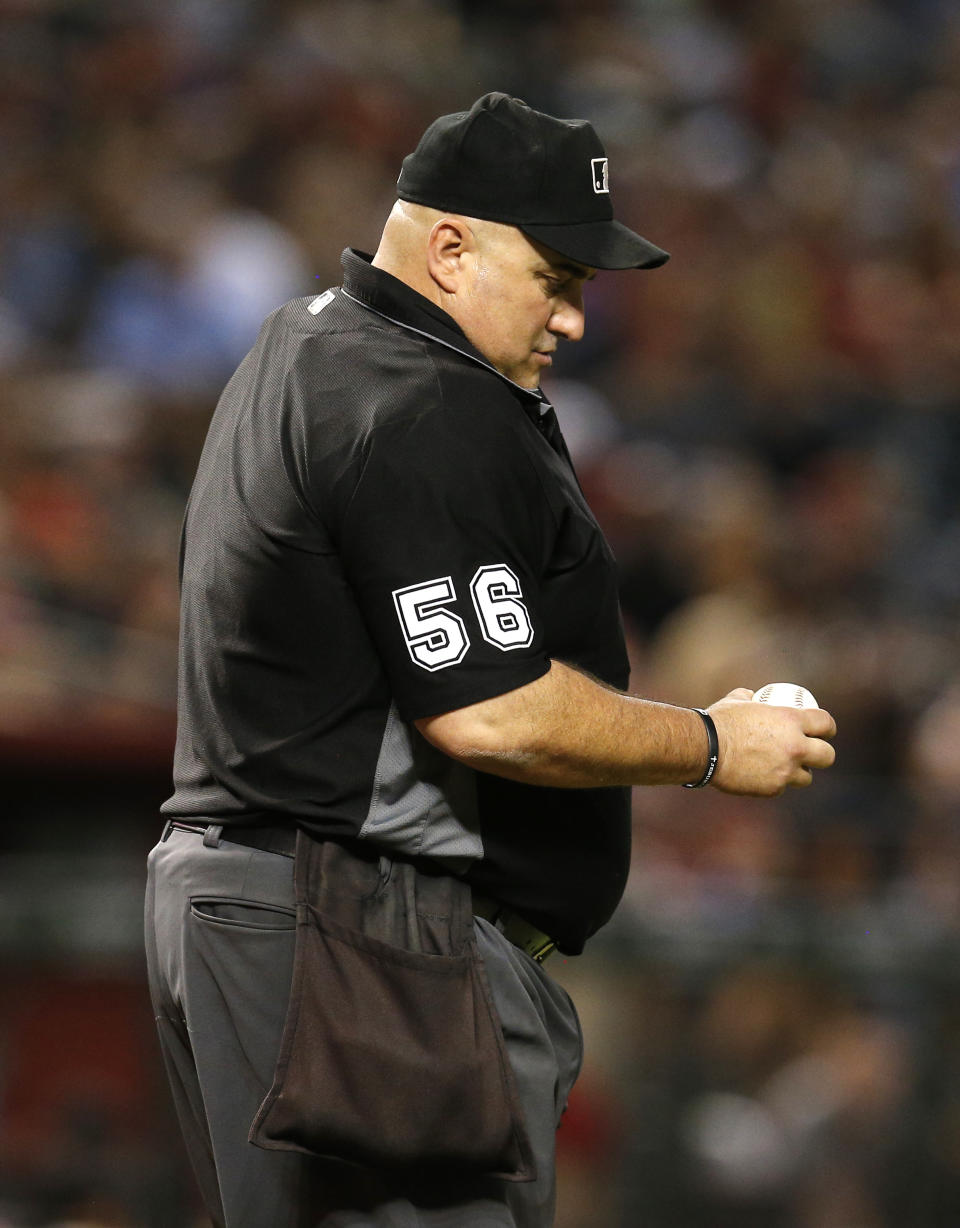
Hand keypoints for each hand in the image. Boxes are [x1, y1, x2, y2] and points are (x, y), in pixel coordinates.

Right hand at [707, 687, 836, 795]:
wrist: (704, 748)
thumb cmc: (719, 721)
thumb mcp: (737, 701)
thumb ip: (750, 698)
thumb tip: (751, 696)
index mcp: (791, 721)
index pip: (826, 724)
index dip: (828, 728)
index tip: (824, 731)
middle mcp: (795, 747)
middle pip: (827, 756)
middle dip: (822, 755)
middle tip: (811, 753)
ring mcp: (785, 771)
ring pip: (806, 777)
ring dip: (798, 772)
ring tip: (785, 767)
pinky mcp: (772, 788)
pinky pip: (781, 787)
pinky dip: (775, 782)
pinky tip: (761, 775)